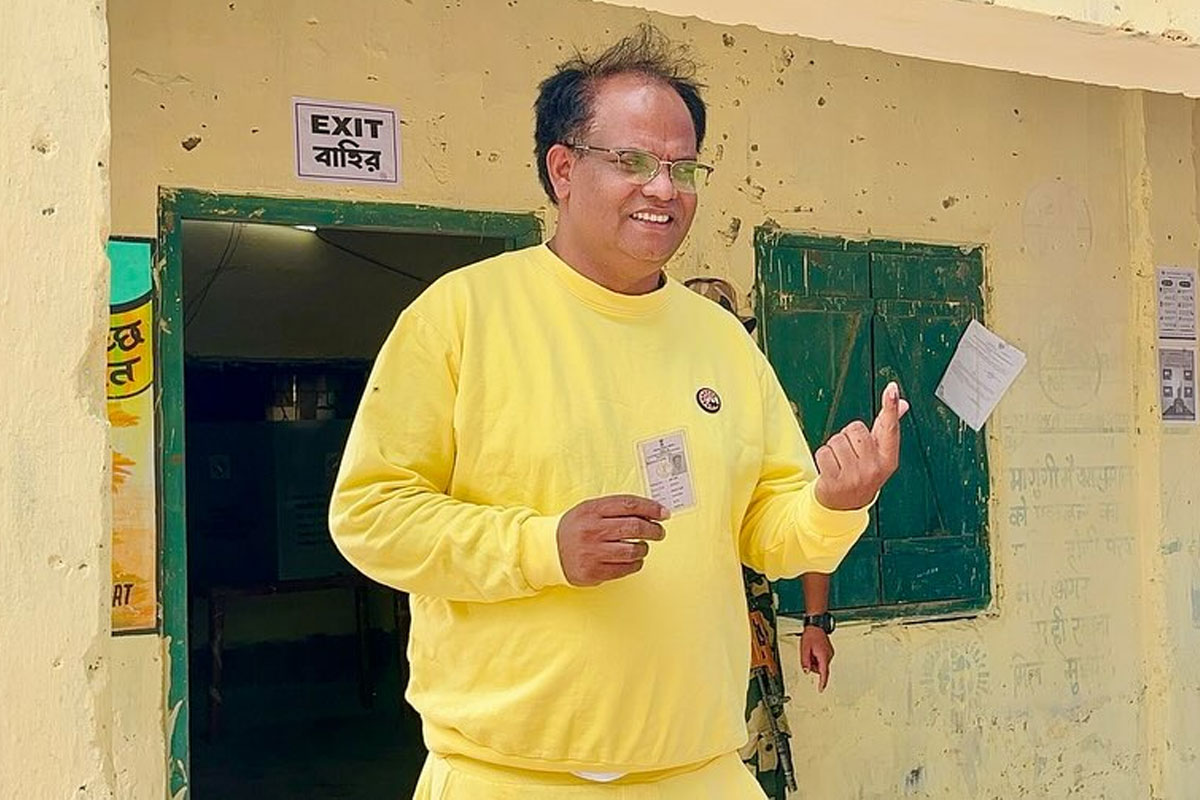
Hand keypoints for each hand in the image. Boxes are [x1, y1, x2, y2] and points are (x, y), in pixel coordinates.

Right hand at [557, 495, 669, 585]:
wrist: (549, 549)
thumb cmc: (575, 528)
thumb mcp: (590, 509)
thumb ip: (616, 508)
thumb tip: (650, 512)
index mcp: (592, 510)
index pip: (629, 505)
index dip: (651, 508)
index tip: (663, 513)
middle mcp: (592, 530)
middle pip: (634, 527)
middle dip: (654, 530)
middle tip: (659, 532)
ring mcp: (593, 552)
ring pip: (633, 550)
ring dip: (644, 549)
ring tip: (642, 547)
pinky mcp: (594, 571)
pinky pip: (625, 569)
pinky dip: (635, 564)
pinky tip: (633, 560)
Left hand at [800, 626, 834, 691]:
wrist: (816, 626)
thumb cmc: (811, 635)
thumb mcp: (804, 649)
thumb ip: (805, 662)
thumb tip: (806, 671)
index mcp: (823, 657)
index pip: (823, 674)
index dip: (822, 683)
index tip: (820, 689)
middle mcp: (829, 656)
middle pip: (820, 669)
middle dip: (813, 666)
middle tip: (807, 656)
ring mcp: (830, 653)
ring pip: (821, 664)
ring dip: (814, 661)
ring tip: (810, 651)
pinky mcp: (829, 651)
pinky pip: (822, 659)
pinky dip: (817, 657)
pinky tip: (813, 650)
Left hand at [813, 381, 909, 510]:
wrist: (845, 506)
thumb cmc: (863, 472)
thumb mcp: (879, 453)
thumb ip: (888, 428)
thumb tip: (902, 403)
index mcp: (888, 459)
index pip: (889, 428)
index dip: (890, 407)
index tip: (892, 389)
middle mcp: (874, 468)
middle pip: (855, 429)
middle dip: (849, 437)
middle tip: (851, 454)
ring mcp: (855, 477)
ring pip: (836, 439)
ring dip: (834, 448)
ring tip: (841, 463)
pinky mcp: (835, 482)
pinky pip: (823, 452)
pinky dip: (823, 457)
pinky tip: (830, 469)